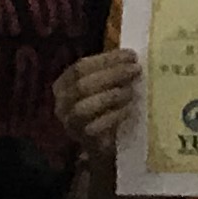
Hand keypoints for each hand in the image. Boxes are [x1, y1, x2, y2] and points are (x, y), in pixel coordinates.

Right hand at [53, 48, 139, 164]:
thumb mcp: (101, 85)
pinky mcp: (83, 139)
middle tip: (135, 70)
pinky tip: (128, 109)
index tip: (131, 55)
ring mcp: (70, 123)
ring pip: (85, 107)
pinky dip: (114, 115)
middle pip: (82, 85)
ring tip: (131, 90)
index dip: (107, 59)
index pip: (80, 67)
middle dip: (112, 75)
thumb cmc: (101, 107)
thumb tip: (131, 56)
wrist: (99, 142)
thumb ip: (109, 70)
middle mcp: (62, 104)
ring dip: (112, 96)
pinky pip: (96, 127)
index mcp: (63, 84)